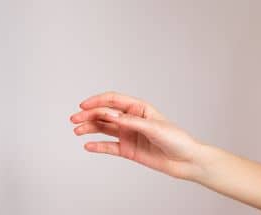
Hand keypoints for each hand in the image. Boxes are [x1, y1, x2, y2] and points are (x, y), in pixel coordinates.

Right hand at [69, 91, 213, 180]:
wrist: (185, 161)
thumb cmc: (176, 139)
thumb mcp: (155, 128)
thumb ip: (132, 122)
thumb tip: (112, 115)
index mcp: (140, 109)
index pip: (114, 100)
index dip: (98, 101)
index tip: (84, 105)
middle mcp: (132, 120)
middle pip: (105, 114)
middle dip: (89, 115)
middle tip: (74, 119)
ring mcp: (129, 135)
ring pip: (104, 129)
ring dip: (90, 128)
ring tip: (77, 130)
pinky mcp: (128, 150)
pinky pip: (109, 146)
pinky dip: (98, 146)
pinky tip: (88, 146)